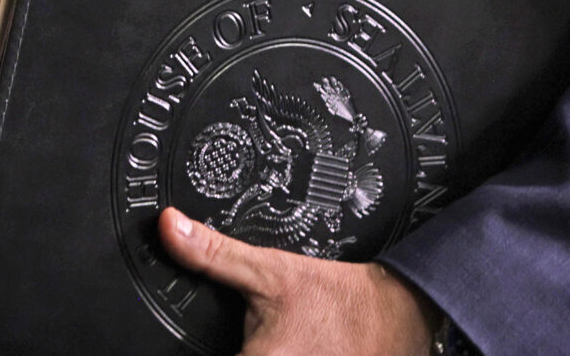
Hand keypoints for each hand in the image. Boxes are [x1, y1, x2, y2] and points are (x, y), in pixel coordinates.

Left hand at [158, 207, 435, 355]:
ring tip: (279, 339)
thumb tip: (170, 227)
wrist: (400, 314)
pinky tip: (293, 347)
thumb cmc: (338, 299)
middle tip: (257, 334)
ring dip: (256, 352)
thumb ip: (213, 254)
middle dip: (228, 349)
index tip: (198, 343)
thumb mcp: (270, 271)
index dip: (193, 351)